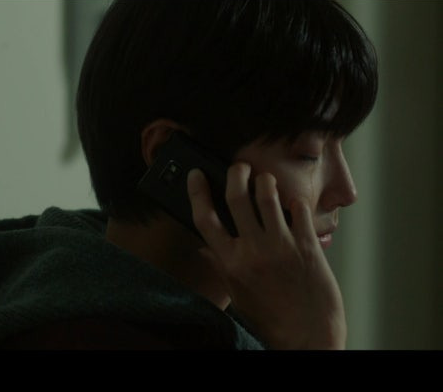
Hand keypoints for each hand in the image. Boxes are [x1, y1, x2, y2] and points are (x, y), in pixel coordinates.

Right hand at [186, 163, 345, 349]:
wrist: (307, 337)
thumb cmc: (271, 318)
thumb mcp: (237, 294)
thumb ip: (220, 267)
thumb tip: (202, 250)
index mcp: (231, 263)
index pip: (205, 218)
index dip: (198, 192)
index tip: (197, 175)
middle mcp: (253, 251)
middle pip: (237, 197)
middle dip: (236, 173)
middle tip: (239, 167)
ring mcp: (282, 246)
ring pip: (268, 196)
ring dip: (265, 181)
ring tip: (266, 179)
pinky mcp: (308, 246)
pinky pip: (299, 210)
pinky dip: (295, 202)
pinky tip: (293, 205)